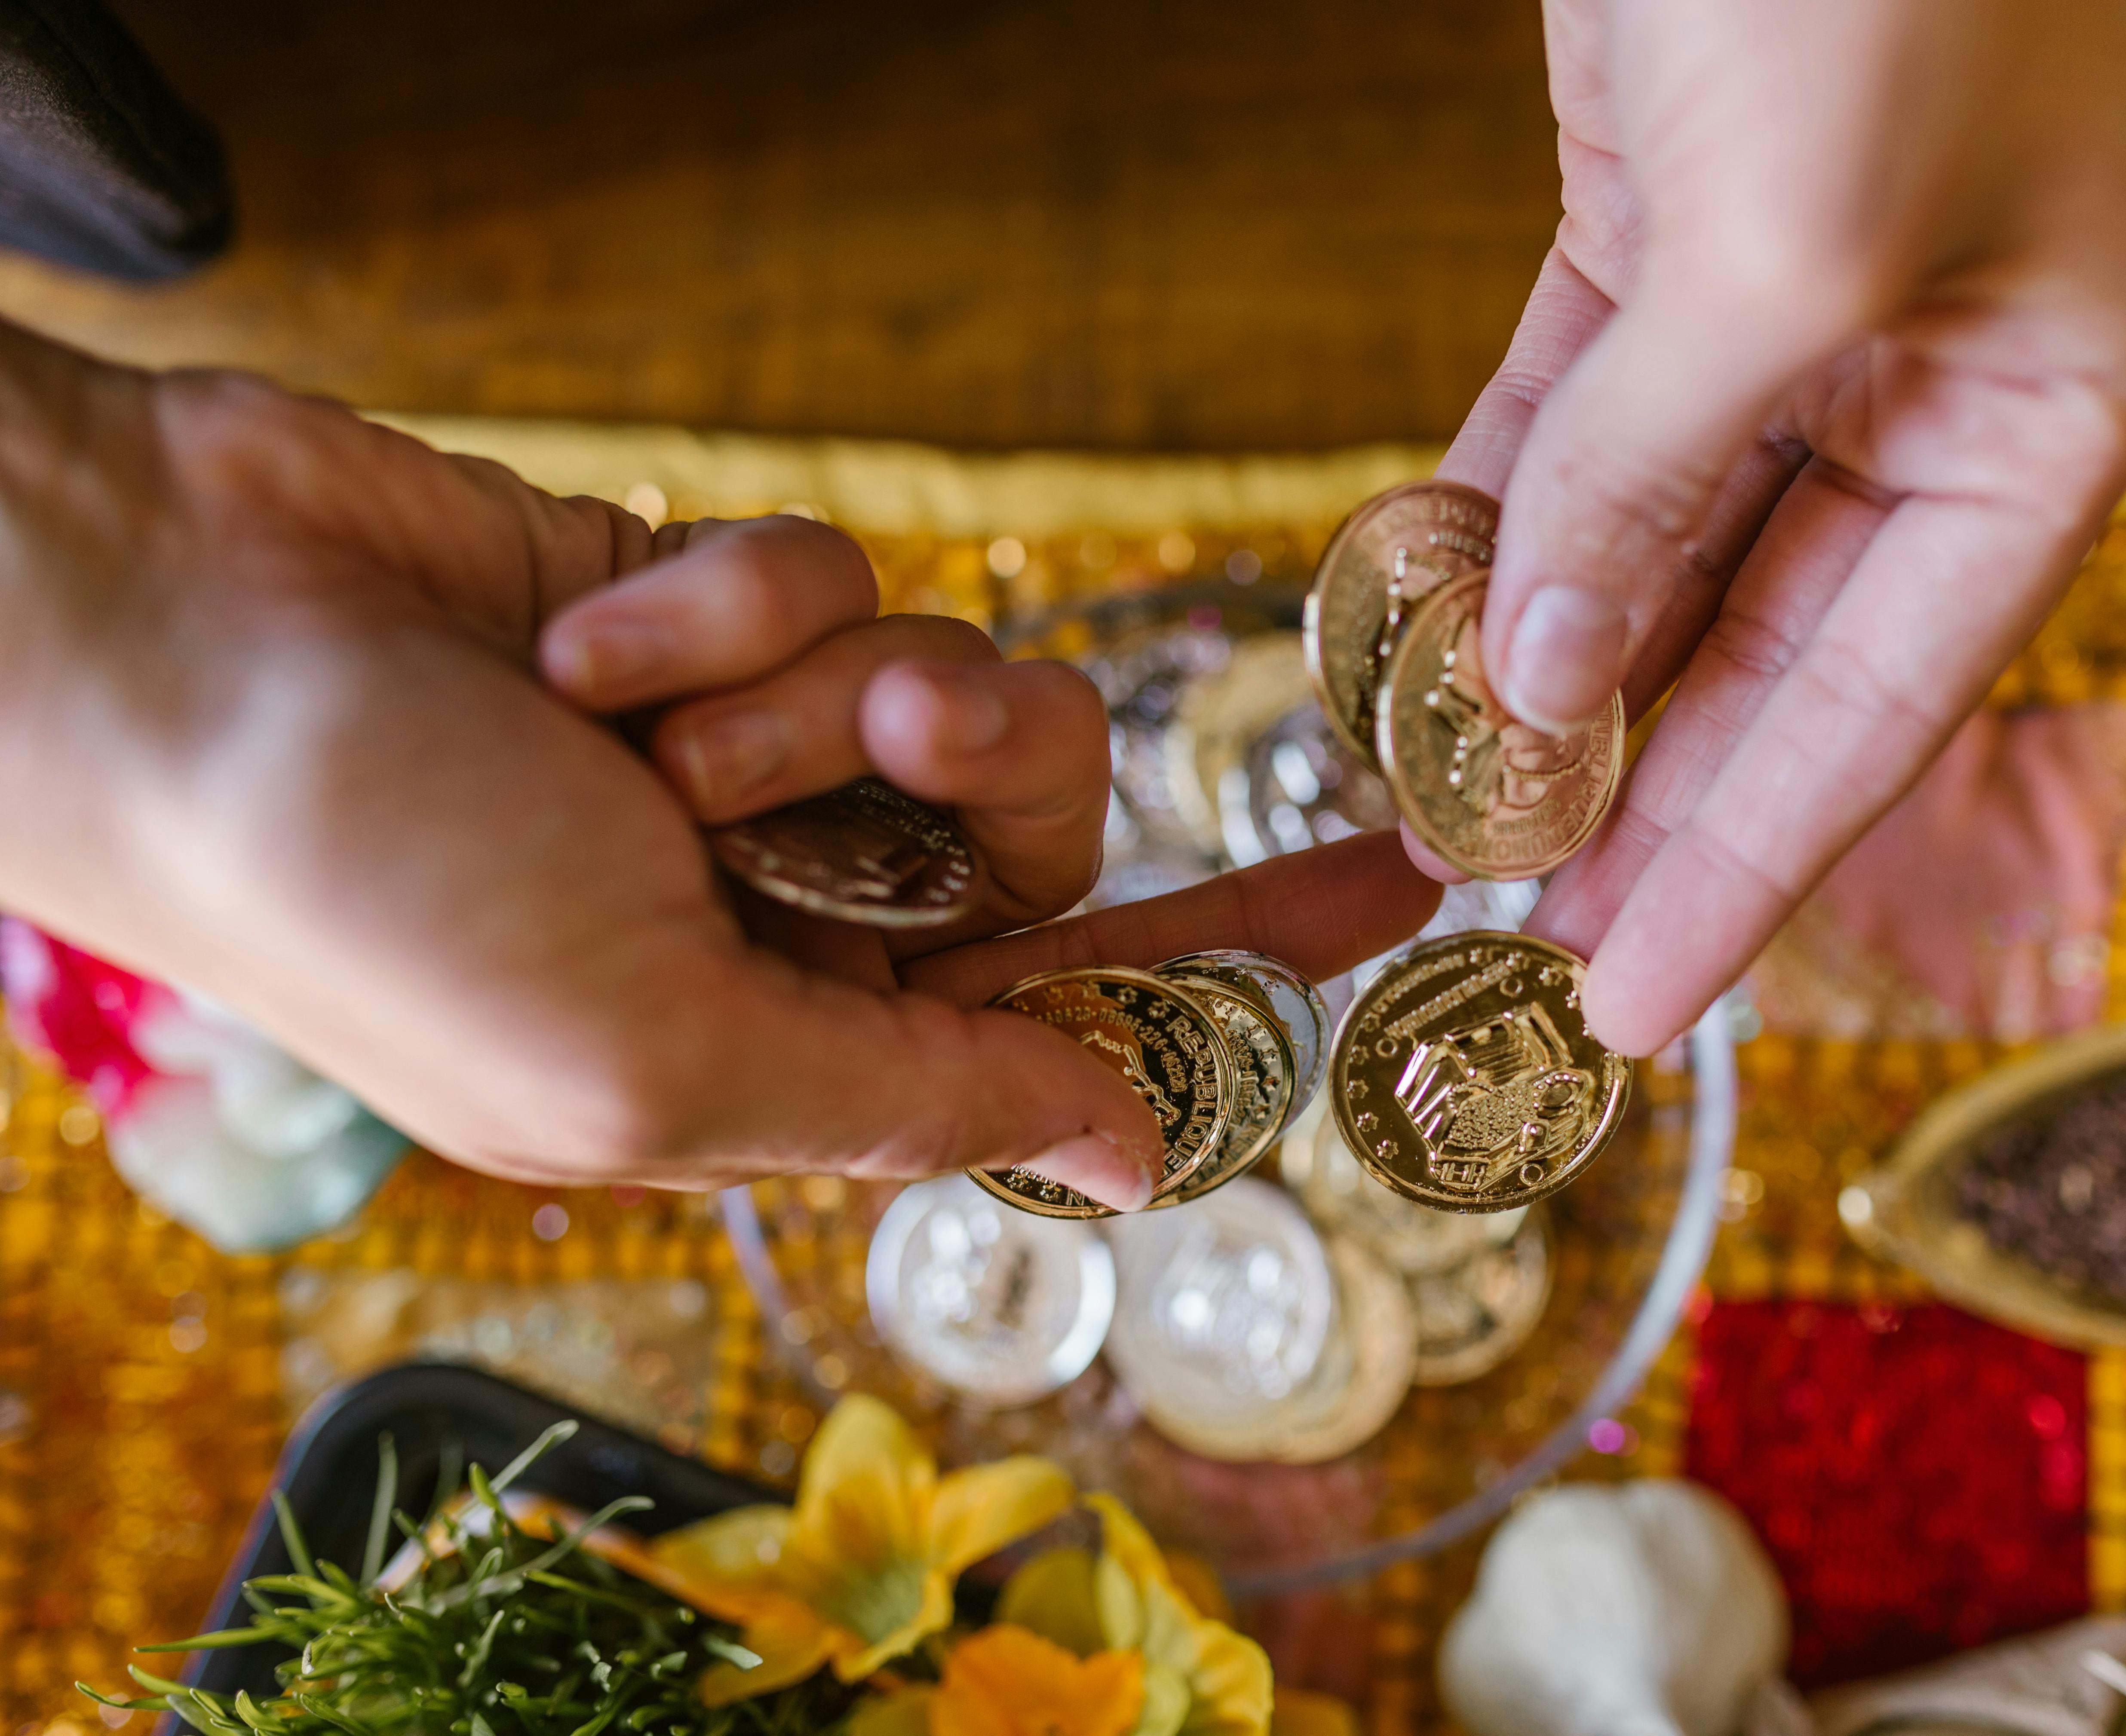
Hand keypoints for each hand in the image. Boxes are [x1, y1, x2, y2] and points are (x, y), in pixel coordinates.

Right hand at [0, 322, 1438, 1204]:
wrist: (188, 648)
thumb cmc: (382, 896)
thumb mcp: (657, 1063)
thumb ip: (913, 1101)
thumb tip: (1135, 1158)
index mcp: (796, 1047)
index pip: (1079, 1016)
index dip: (1237, 964)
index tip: (1390, 899)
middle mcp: (801, 901)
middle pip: (1051, 822)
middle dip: (973, 765)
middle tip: (864, 738)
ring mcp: (768, 747)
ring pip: (954, 679)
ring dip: (814, 685)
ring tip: (646, 712)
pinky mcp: (727, 604)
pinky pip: (834, 573)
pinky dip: (708, 597)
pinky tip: (581, 632)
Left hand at [1440, 0, 2125, 1052]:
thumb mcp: (1785, 249)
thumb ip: (1660, 487)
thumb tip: (1543, 688)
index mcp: (2053, 399)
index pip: (1883, 698)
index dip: (1751, 862)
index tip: (1632, 1003)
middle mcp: (1938, 373)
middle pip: (1768, 651)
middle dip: (1640, 796)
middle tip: (1520, 955)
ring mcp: (1803, 313)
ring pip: (1660, 555)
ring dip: (1557, 682)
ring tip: (1458, 835)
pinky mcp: (1667, 242)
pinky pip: (1577, 436)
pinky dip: (1504, 534)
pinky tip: (1432, 646)